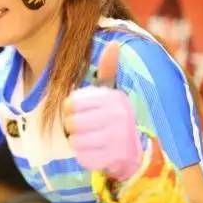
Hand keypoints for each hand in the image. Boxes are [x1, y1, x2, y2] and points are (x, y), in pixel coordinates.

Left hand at [62, 42, 141, 180]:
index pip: (71, 103)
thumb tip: (114, 43)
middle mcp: (118, 117)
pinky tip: (94, 151)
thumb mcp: (113, 93)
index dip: (67, 109)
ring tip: (87, 139)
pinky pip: (82, 157)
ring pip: (75, 141)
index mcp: (115, 99)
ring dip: (77, 142)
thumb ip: (109, 71)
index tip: (74, 111)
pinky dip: (84, 156)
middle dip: (71, 128)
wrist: (135, 151)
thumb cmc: (115, 117)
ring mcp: (117, 139)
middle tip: (80, 128)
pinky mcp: (113, 159)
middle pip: (72, 124)